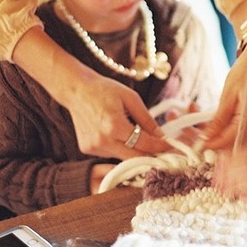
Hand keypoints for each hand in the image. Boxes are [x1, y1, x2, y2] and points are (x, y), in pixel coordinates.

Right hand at [12, 27, 169, 160]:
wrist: (76, 90)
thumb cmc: (105, 89)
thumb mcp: (130, 98)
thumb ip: (146, 119)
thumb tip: (161, 136)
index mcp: (115, 125)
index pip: (144, 143)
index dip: (159, 146)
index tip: (170, 146)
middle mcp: (103, 140)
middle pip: (134, 157)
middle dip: (149, 154)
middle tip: (161, 150)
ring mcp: (93, 147)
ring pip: (122, 157)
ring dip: (133, 151)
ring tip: (136, 136)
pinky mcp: (87, 149)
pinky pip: (110, 153)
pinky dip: (118, 147)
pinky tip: (116, 134)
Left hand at [201, 39, 246, 149]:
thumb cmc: (246, 71)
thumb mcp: (228, 95)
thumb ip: (218, 120)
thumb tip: (205, 139)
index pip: (227, 142)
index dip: (209, 144)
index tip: (194, 145)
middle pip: (231, 143)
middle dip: (212, 139)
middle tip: (193, 131)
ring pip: (234, 139)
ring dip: (217, 134)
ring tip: (200, 120)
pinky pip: (239, 131)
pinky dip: (225, 128)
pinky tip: (212, 119)